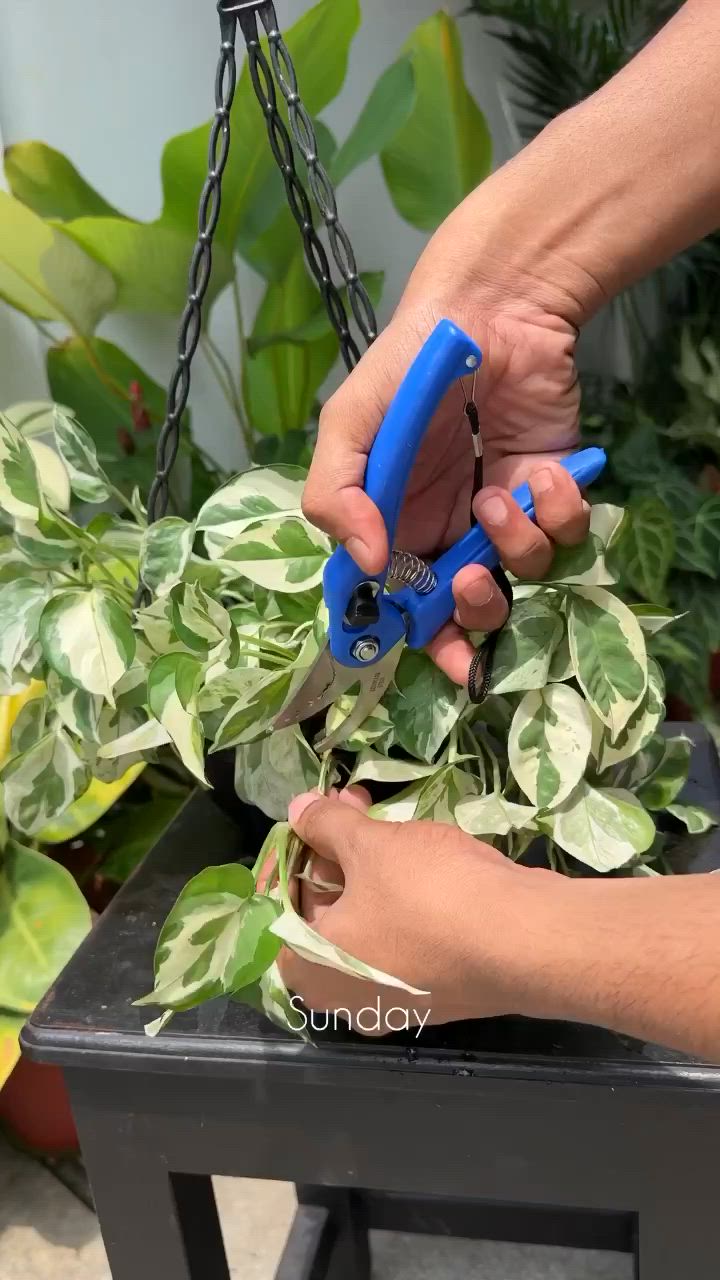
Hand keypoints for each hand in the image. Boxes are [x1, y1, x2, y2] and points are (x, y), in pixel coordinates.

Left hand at [278, 787, 560, 1033]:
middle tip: (349, 804)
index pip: (275, 908)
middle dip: (333, 852)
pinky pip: (403, 937)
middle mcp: (344, 998)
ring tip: (382, 816)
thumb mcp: (370, 845)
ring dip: (368, 869)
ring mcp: (394, 1000)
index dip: (289, 854)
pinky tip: (419, 856)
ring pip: (366, 923)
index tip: (305, 816)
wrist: (528, 943)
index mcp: (309, 971)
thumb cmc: (429, 896)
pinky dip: (401, 896)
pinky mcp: (438, 991)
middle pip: (322, 914)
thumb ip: (325, 825)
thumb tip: (298, 809)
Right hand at [302, 194, 589, 682]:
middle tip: (471, 581)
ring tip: (495, 495)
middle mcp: (451, 529)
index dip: (421, 638)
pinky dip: (559, 513)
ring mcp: (505, 513)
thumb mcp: (347, 426)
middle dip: (475, 613)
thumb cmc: (408, 367)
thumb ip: (336, 495)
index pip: (405, 605)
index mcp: (396, 526)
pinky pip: (568, 533)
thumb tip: (368, 566)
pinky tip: (542, 477)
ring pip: (523, 575)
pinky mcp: (554, 490)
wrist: (490, 308)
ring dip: (513, 547)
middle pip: (471, 611)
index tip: (435, 647)